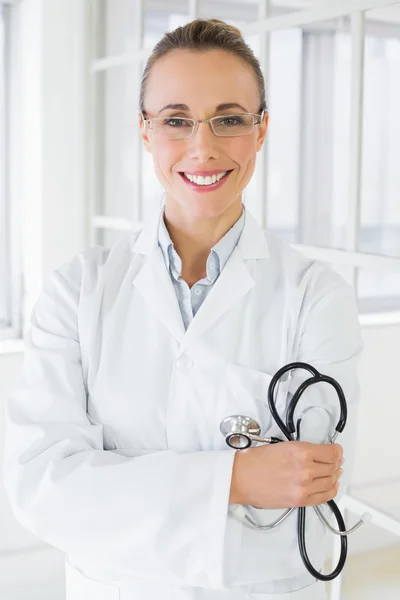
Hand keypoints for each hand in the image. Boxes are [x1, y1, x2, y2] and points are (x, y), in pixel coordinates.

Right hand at [229, 440, 343, 508]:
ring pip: (330, 481)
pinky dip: (331, 490)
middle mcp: (305, 469)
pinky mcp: (300, 500)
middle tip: (336, 461)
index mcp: (300, 452)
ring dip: (334, 476)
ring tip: (334, 472)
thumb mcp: (282, 446)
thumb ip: (302, 450)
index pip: (331, 452)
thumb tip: (318, 453)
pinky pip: (324, 497)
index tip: (337, 451)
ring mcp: (304, 487)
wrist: (241, 478)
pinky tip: (331, 486)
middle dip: (336, 463)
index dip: (337, 451)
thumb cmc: (255, 461)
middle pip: (333, 467)